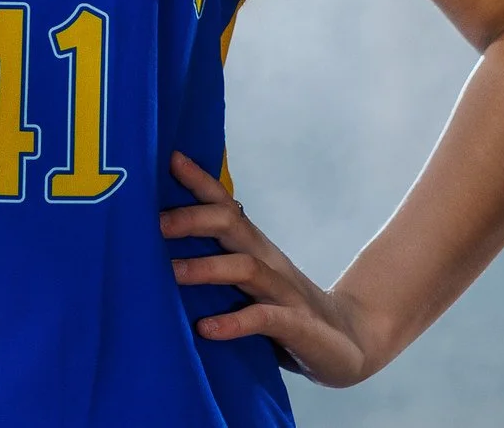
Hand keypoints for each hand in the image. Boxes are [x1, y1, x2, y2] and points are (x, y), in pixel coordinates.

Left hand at [161, 150, 377, 387]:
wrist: (349, 345)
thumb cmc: (284, 311)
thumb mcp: (249, 283)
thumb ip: (214, 267)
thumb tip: (156, 255)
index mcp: (255, 248)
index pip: (225, 206)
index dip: (199, 182)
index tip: (169, 159)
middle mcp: (268, 262)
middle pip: (231, 225)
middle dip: (192, 219)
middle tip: (153, 224)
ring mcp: (284, 293)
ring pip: (246, 268)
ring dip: (207, 268)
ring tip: (172, 273)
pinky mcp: (297, 327)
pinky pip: (264, 319)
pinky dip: (234, 322)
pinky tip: (207, 328)